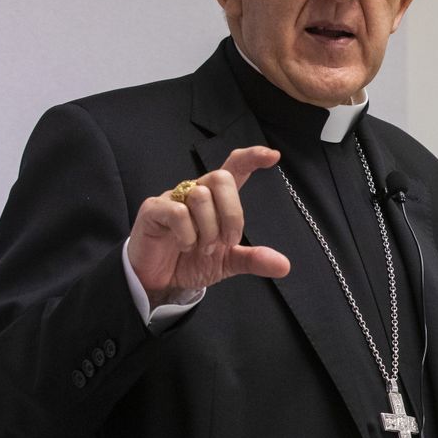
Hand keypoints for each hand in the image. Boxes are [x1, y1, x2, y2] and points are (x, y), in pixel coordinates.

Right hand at [129, 146, 290, 306]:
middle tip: (228, 241)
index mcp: (217, 200)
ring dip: (209, 229)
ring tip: (203, 248)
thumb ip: (253, 259)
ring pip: (201, 196)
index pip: (234, 167)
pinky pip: (177, 212)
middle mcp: (195, 192)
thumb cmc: (192, 261)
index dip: (252, 157)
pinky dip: (188, 235)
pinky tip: (185, 246)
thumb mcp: (228, 262)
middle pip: (221, 178)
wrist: (160, 282)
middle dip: (232, 213)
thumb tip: (284, 265)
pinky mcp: (153, 210)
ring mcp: (173, 198)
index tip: (273, 156)